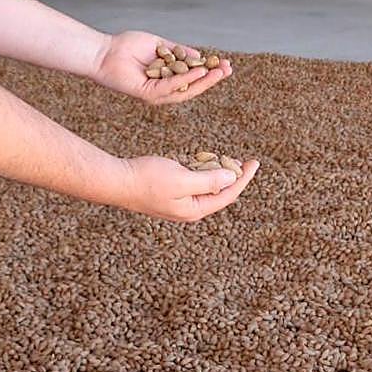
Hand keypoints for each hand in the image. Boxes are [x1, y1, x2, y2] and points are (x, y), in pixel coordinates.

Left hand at [91, 30, 232, 105]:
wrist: (104, 51)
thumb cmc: (127, 46)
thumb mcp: (159, 46)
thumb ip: (179, 51)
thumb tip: (199, 56)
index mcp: (166, 78)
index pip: (192, 78)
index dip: (209, 72)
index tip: (225, 63)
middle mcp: (162, 89)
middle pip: (193, 87)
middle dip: (212, 78)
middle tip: (228, 69)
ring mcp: (155, 93)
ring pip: (185, 91)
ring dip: (204, 81)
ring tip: (219, 71)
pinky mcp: (147, 93)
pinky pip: (170, 88)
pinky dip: (186, 80)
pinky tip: (199, 72)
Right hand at [117, 154, 259, 222]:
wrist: (117, 181)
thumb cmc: (147, 179)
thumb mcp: (182, 179)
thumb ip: (209, 180)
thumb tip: (232, 179)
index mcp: (194, 210)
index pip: (227, 195)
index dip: (243, 178)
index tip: (254, 163)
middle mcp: (187, 210)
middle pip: (218, 194)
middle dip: (232, 177)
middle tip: (243, 161)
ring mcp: (177, 203)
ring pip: (205, 188)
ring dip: (216, 174)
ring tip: (225, 160)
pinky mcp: (168, 195)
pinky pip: (192, 185)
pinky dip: (200, 173)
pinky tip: (200, 163)